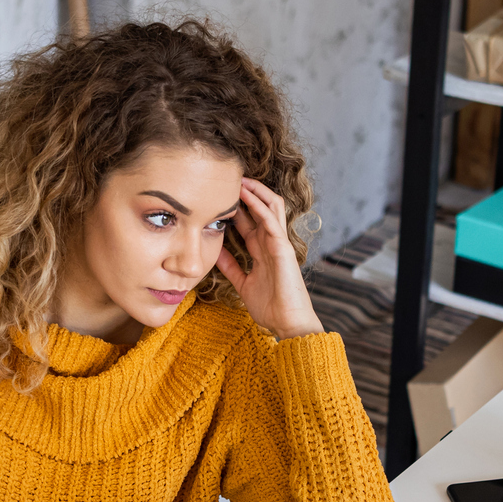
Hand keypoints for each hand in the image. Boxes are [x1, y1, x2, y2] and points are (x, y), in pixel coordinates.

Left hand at [215, 177, 323, 339]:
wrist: (287, 323)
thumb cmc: (270, 307)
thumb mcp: (243, 283)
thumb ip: (231, 267)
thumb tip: (215, 252)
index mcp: (263, 251)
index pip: (250, 221)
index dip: (236, 207)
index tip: (218, 196)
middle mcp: (272, 243)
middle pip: (261, 209)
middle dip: (247, 193)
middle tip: (228, 179)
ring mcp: (279, 243)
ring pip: (270, 207)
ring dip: (255, 192)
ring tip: (239, 178)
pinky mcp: (283, 248)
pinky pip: (271, 221)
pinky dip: (259, 206)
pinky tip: (246, 195)